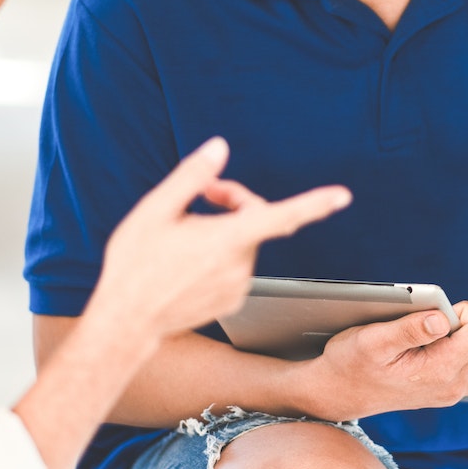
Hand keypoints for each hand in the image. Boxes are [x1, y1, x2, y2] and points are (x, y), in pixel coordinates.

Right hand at [89, 137, 351, 344]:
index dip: (314, 203)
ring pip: (244, 244)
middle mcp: (240, 265)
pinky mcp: (233, 301)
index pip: (281, 216)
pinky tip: (187, 262)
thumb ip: (192, 177)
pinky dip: (219, 256)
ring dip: (224, 230)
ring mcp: (238, 286)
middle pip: (255, 220)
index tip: (342, 196)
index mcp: (226, 240)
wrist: (125, 321)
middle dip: (235, 202)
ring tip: (184, 234)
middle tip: (203, 193)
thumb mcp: (155, 210)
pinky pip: (235, 267)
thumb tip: (219, 147)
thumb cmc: (135, 263)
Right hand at [297, 300, 467, 421]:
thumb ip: (409, 328)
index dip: (466, 311)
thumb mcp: (373, 339)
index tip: (437, 313)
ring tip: (443, 335)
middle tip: (437, 322)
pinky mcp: (450, 392)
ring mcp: (455, 392)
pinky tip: (449, 348)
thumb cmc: (351, 362)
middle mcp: (455, 385)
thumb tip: (443, 319)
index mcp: (442, 369)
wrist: (339, 393)